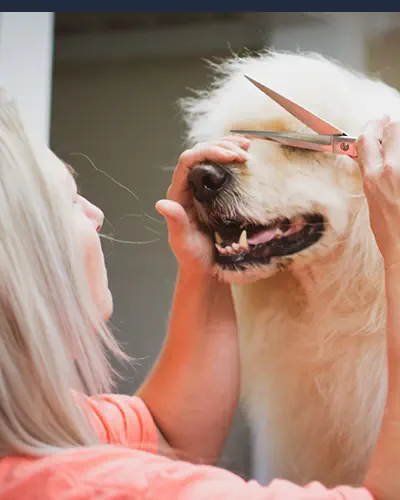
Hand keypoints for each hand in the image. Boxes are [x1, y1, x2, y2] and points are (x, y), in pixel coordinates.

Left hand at [156, 136, 249, 276]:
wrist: (204, 267)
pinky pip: (219, 166)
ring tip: (248, 148)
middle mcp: (186, 186)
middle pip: (199, 153)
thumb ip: (175, 222)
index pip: (187, 161)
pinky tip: (245, 156)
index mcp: (178, 194)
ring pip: (209, 156)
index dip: (208, 152)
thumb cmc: (193, 257)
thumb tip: (161, 203)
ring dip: (227, 148)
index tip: (232, 157)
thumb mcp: (184, 242)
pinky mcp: (212, 191)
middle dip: (221, 147)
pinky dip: (231, 157)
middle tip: (244, 154)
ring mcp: (199, 187)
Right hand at [355, 118, 399, 267]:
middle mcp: (393, 170)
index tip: (376, 123)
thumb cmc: (392, 233)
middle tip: (393, 130)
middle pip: (394, 128)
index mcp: (374, 179)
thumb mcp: (373, 202)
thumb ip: (373, 177)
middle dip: (393, 128)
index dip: (371, 127)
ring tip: (399, 153)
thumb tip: (373, 160)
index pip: (367, 139)